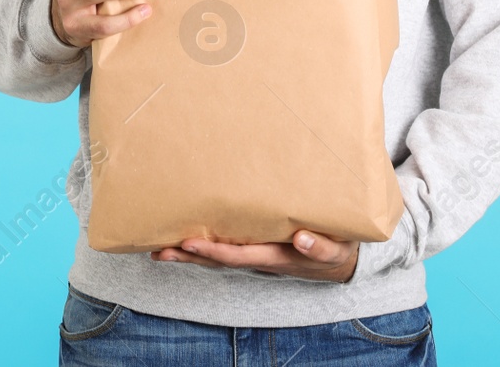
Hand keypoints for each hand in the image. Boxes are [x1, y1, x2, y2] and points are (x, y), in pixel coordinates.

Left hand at [150, 229, 360, 282]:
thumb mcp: (337, 249)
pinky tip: (183, 238)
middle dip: (188, 256)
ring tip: (159, 247)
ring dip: (189, 253)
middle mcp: (259, 258)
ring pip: (217, 256)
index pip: (238, 255)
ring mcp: (255, 254)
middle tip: (159, 249)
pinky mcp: (255, 246)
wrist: (340, 261)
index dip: (213, 251)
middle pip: (218, 260)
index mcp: (275, 257)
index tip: (189, 242)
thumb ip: (321, 247)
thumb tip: (301, 239)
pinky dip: (203, 246)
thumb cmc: (338, 249)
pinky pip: (225, 247)